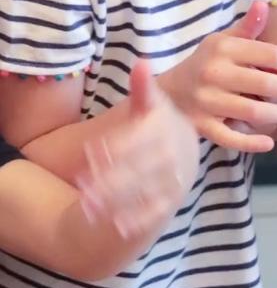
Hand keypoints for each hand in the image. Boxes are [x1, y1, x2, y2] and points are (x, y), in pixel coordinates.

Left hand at [78, 61, 198, 237]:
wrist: (186, 149)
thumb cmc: (161, 124)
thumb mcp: (154, 103)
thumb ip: (144, 88)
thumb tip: (141, 62)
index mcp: (170, 128)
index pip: (141, 139)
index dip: (115, 147)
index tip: (88, 154)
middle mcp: (176, 154)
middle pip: (143, 169)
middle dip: (112, 180)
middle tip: (80, 187)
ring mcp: (177, 178)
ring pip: (147, 192)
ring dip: (118, 202)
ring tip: (86, 208)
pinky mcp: (174, 199)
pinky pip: (157, 211)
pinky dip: (137, 219)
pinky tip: (114, 226)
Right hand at [161, 0, 276, 151]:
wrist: (167, 92)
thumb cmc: (205, 63)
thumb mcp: (222, 41)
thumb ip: (247, 27)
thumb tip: (264, 4)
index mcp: (224, 48)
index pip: (269, 54)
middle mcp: (215, 72)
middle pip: (265, 83)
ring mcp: (207, 101)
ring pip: (253, 111)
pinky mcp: (201, 126)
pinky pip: (230, 137)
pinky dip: (251, 143)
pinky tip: (270, 143)